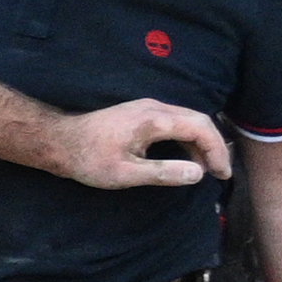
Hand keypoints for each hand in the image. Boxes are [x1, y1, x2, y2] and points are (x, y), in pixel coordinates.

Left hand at [55, 98, 231, 188]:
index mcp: (154, 119)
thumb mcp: (126, 173)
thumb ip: (163, 173)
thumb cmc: (89, 159)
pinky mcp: (140, 114)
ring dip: (201, 143)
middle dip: (214, 146)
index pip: (199, 127)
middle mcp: (154, 107)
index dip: (216, 150)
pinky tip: (187, 158)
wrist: (59, 142)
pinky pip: (174, 122)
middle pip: (198, 120)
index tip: (222, 174)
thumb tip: (198, 173)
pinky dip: (186, 139)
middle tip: (220, 173)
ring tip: (208, 169)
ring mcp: (147, 108)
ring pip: (186, 120)